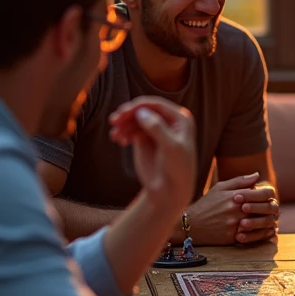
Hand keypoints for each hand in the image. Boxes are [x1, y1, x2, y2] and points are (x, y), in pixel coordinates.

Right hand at [109, 97, 195, 213]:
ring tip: (115, 136)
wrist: (170, 190)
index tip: (124, 113)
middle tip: (114, 121)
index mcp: (180, 119)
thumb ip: (157, 128)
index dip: (139, 106)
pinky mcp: (144, 139)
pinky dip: (123, 132)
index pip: (157, 105)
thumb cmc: (177, 169)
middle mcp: (168, 121)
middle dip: (128, 114)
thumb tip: (141, 112)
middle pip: (144, 110)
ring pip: (135, 119)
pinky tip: (119, 141)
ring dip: (123, 124)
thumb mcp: (171, 148)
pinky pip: (131, 129)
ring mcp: (155, 129)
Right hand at [188, 173, 277, 244]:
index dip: (269, 194)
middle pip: (266, 209)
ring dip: (268, 221)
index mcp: (236, 196)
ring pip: (262, 223)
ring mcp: (236, 225)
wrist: (191, 225)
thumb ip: (240, 181)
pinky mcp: (234, 238)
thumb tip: (257, 176)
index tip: (267, 196)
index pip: (263, 193)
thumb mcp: (220, 188)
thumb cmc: (206, 204)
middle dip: (271, 208)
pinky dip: (261, 233)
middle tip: (272, 208)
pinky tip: (263, 230)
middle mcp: (237, 210)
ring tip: (269, 219)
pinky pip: (254, 236)